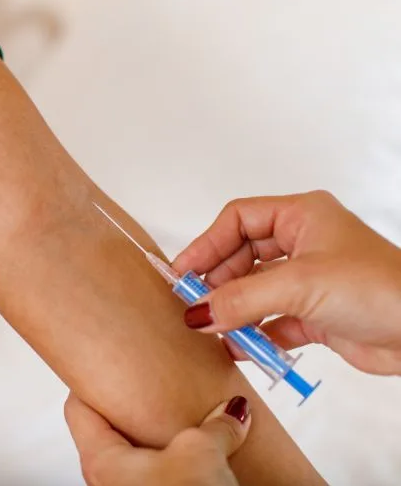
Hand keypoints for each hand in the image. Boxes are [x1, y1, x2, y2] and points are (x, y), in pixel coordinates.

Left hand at [65, 394, 250, 485]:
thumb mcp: (201, 455)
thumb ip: (215, 426)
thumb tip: (233, 411)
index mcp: (101, 461)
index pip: (77, 407)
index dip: (91, 379)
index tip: (106, 360)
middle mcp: (109, 480)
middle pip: (110, 428)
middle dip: (135, 405)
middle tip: (151, 381)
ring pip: (139, 453)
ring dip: (160, 435)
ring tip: (183, 413)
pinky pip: (162, 472)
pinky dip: (177, 458)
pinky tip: (201, 450)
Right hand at [173, 190, 400, 374]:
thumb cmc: (378, 288)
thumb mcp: (299, 285)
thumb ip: (241, 298)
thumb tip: (197, 313)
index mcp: (301, 216)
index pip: (238, 220)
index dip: (207, 243)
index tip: (183, 272)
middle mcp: (303, 243)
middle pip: (241, 256)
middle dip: (217, 281)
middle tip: (193, 304)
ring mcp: (308, 279)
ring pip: (254, 289)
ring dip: (233, 309)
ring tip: (211, 327)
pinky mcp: (314, 313)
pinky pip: (270, 320)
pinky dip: (253, 333)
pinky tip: (237, 346)